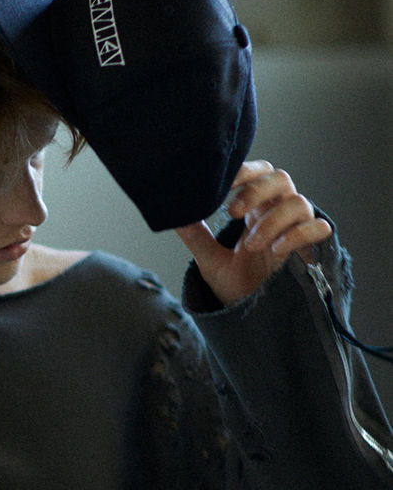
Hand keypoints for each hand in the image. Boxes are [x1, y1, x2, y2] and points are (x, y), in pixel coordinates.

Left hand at [175, 160, 332, 305]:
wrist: (253, 317)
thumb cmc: (236, 285)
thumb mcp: (210, 260)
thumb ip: (195, 236)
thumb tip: (172, 213)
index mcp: (257, 208)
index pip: (259, 173)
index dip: (245, 172)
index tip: (223, 184)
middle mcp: (279, 212)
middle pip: (280, 178)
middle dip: (255, 191)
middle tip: (232, 212)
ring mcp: (298, 229)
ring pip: (299, 203)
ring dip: (272, 220)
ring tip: (251, 244)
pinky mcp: (312, 249)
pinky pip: (319, 229)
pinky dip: (298, 235)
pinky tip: (277, 251)